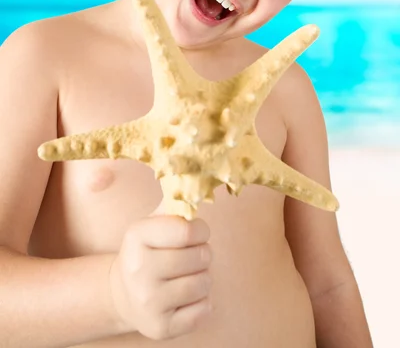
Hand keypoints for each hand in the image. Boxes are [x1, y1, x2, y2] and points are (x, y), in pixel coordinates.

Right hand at [109, 203, 211, 339]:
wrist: (123, 294)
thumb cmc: (147, 252)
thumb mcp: (152, 224)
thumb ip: (174, 205)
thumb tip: (196, 182)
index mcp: (137, 236)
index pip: (187, 229)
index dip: (200, 230)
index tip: (196, 233)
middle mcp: (139, 270)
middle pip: (200, 257)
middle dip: (203, 254)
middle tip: (192, 256)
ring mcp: (148, 302)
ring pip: (204, 283)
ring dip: (203, 278)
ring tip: (188, 275)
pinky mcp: (160, 328)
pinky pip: (204, 311)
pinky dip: (203, 303)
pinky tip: (186, 297)